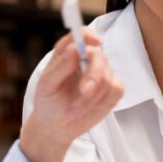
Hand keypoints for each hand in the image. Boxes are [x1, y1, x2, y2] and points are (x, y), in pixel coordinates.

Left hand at [19, 28, 121, 161]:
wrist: (57, 126)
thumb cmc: (48, 102)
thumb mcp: (46, 86)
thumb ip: (60, 67)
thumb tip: (74, 50)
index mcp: (68, 52)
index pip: (82, 35)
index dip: (88, 36)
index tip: (93, 42)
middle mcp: (87, 59)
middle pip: (99, 56)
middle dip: (93, 75)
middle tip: (84, 92)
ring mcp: (102, 73)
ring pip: (107, 78)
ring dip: (91, 98)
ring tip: (72, 112)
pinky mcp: (112, 89)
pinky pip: (116, 90)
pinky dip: (102, 102)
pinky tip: (87, 111)